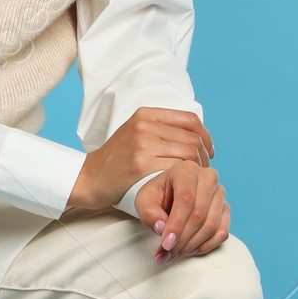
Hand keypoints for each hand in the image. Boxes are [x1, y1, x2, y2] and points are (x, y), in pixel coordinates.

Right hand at [64, 106, 211, 215]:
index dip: (205, 136)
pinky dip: (185, 177)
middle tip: (203, 169)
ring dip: (197, 168)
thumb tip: (196, 135)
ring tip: (195, 178)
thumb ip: (160, 128)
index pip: (189, 119)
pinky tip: (183, 184)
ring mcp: (142, 144)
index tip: (207, 151)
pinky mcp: (141, 164)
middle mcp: (144, 125)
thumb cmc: (115, 159)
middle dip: (204, 155)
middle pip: (192, 137)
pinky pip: (176, 168)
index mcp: (145, 114)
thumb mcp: (135, 132)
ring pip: (188, 153)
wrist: (90, 177)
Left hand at [135, 160, 229, 261]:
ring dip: (192, 245)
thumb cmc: (157, 195)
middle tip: (167, 254)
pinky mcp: (225, 209)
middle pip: (199, 215)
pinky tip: (189, 250)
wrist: (169, 194)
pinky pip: (221, 232)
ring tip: (174, 254)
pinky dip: (206, 246)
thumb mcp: (144, 202)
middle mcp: (208, 178)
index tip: (166, 244)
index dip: (176, 225)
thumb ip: (150, 214)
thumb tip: (162, 228)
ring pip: (211, 225)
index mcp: (186, 170)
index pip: (186, 200)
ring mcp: (219, 194)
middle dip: (182, 240)